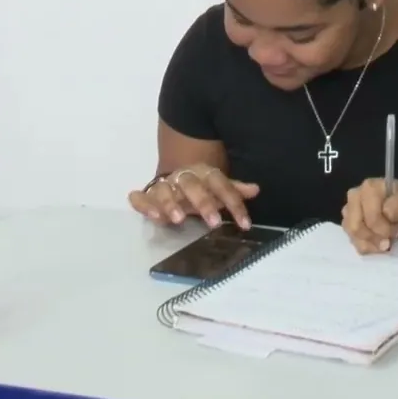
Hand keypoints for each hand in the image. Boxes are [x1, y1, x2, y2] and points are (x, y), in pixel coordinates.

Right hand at [127, 164, 258, 228]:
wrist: (174, 178)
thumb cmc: (202, 188)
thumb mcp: (219, 188)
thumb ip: (234, 191)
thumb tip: (256, 189)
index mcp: (204, 174)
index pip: (220, 184)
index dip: (233, 202)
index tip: (244, 224)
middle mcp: (183, 178)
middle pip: (192, 185)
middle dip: (203, 202)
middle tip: (214, 222)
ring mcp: (164, 186)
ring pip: (164, 190)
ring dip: (170, 203)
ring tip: (178, 220)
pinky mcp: (147, 195)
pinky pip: (141, 198)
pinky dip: (143, 205)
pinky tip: (152, 216)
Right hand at [342, 178, 397, 254]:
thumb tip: (386, 213)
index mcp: (369, 187)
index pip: (371, 216)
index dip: (385, 229)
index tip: (397, 231)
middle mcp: (354, 197)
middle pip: (356, 227)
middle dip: (375, 238)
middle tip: (390, 240)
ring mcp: (349, 212)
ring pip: (354, 236)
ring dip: (372, 243)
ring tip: (386, 242)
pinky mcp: (348, 226)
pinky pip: (353, 243)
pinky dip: (368, 248)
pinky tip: (378, 245)